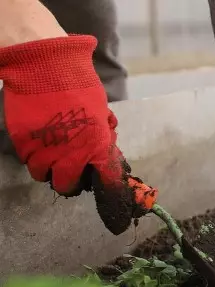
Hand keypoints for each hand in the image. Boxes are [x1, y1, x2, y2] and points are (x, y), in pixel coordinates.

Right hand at [0, 35, 155, 233]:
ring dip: (50, 170)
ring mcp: (44, 149)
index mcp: (97, 145)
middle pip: (68, 187)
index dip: (112, 199)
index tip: (115, 216)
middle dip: (72, 182)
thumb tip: (107, 159)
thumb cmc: (80, 86)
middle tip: (74, 169)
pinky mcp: (23, 142)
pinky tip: (42, 142)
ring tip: (55, 152)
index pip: (107, 182)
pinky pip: (29, 162)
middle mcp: (71, 153)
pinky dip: (35, 157)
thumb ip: (103, 141)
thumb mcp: (102, 115)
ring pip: (44, 177)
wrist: (45, 66)